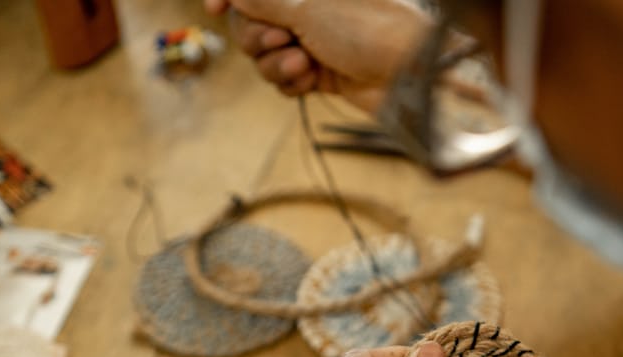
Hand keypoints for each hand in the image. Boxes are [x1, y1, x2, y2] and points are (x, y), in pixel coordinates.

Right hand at [203, 0, 432, 112]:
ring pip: (266, 57)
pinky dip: (292, 82)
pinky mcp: (320, 73)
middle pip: (250, 23)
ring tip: (305, 65)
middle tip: (280, 41)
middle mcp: (309, 7)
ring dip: (277, 64)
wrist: (410, 77)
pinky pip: (284, 79)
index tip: (212, 7)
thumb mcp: (308, 8)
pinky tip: (311, 81)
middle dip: (257, 37)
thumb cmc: (370, 29)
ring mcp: (313, 40)